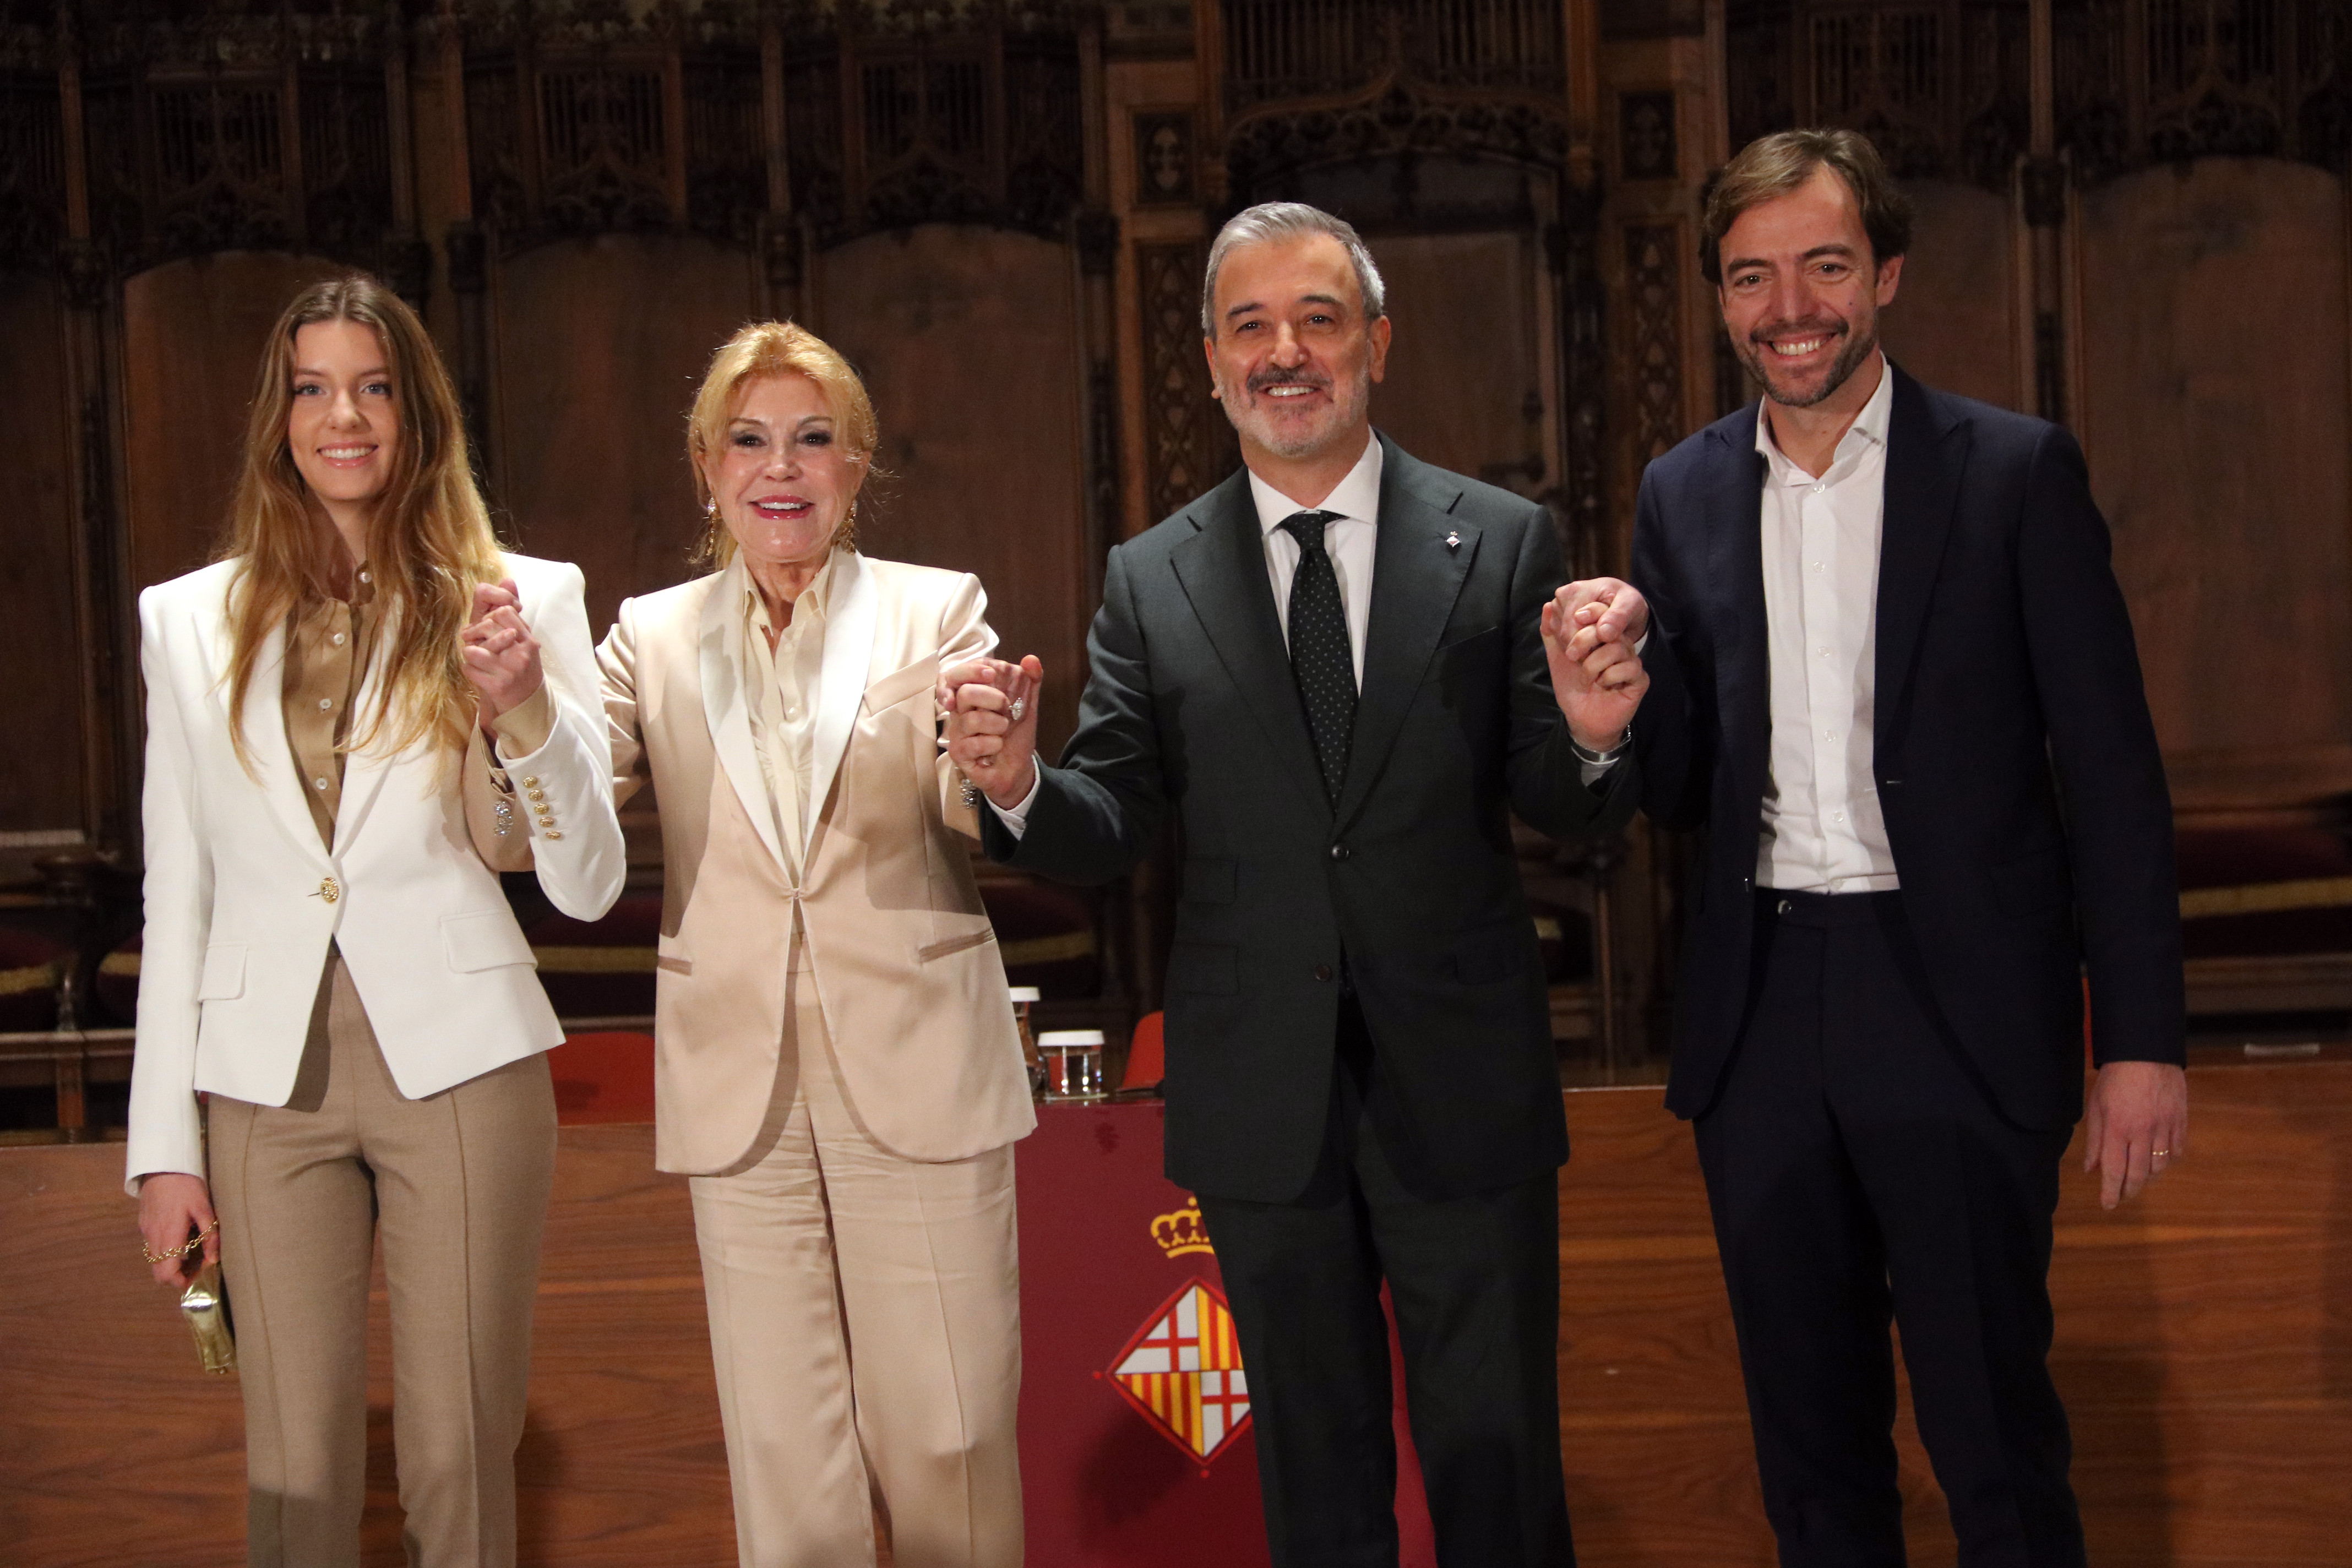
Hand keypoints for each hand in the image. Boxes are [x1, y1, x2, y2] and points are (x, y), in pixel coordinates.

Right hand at [137, 1172, 217, 1287]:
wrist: (162, 1165)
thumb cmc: (186, 1185)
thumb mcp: (204, 1208)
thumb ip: (210, 1235)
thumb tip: (213, 1260)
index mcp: (169, 1236)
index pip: (166, 1273)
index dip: (179, 1283)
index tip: (195, 1280)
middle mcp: (153, 1237)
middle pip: (158, 1272)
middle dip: (176, 1276)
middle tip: (195, 1269)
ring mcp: (145, 1231)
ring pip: (154, 1260)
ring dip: (170, 1263)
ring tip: (191, 1253)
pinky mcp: (143, 1224)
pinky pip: (152, 1246)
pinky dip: (165, 1250)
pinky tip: (180, 1238)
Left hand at [459, 578, 543, 722]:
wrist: (527, 705)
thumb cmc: (520, 667)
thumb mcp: (521, 639)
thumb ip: (513, 610)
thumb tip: (508, 579)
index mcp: (528, 639)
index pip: (504, 611)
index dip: (490, 616)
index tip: (489, 627)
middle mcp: (522, 652)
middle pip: (486, 626)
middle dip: (474, 632)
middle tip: (475, 641)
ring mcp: (509, 670)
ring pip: (472, 649)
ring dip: (469, 653)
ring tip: (477, 658)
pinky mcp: (497, 687)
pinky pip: (468, 669)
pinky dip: (468, 670)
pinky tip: (478, 673)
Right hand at [942, 656, 1041, 809]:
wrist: (1018, 768)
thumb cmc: (1015, 734)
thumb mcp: (1027, 705)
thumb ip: (1030, 681)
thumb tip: (1031, 659)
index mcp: (972, 695)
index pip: (957, 674)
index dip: (970, 670)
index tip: (990, 674)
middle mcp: (960, 712)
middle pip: (963, 693)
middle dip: (990, 696)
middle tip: (1005, 706)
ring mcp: (957, 732)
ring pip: (970, 720)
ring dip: (997, 724)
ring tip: (1004, 730)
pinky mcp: (958, 753)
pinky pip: (972, 744)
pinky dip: (993, 744)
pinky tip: (997, 747)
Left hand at [1541, 578, 1649, 751]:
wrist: (1580, 719)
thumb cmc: (1572, 687)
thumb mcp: (1557, 658)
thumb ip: (1552, 634)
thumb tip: (1546, 607)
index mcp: (1603, 639)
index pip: (1602, 613)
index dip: (1590, 613)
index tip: (1575, 619)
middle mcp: (1620, 647)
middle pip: (1610, 629)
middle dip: (1586, 639)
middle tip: (1572, 656)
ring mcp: (1631, 662)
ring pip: (1619, 647)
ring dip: (1595, 663)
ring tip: (1588, 677)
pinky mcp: (1639, 680)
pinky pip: (1630, 668)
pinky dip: (1610, 676)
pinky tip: (1603, 686)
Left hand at [2083, 1059, 2188, 1209]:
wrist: (2147, 1053)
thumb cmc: (2115, 1078)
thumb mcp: (2096, 1106)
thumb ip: (2094, 1140)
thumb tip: (2091, 1169)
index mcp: (2117, 1129)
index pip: (2113, 1170)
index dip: (2110, 1191)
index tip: (2107, 1205)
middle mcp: (2142, 1133)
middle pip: (2138, 1175)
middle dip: (2129, 1191)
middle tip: (2122, 1197)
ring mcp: (2164, 1129)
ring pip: (2159, 1167)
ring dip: (2148, 1179)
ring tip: (2139, 1181)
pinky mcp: (2181, 1122)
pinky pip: (2177, 1152)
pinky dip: (2167, 1162)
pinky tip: (2159, 1163)